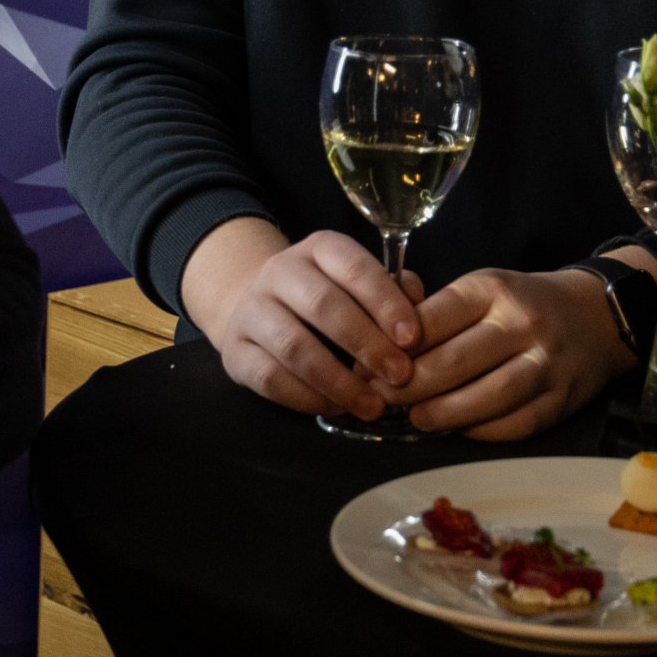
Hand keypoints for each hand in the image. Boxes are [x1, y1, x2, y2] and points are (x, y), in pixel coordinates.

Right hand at [179, 219, 427, 421]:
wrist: (255, 305)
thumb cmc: (326, 296)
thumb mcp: (358, 282)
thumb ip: (393, 292)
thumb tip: (422, 314)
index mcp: (320, 248)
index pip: (354, 267)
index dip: (385, 302)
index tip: (412, 338)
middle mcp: (280, 271)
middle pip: (323, 306)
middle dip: (366, 344)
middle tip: (400, 377)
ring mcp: (252, 310)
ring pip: (295, 347)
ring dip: (339, 382)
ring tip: (373, 406)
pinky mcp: (235, 350)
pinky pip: (271, 378)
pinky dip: (307, 398)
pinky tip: (336, 408)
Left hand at [395, 264, 642, 440]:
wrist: (596, 317)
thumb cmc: (523, 304)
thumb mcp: (483, 290)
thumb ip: (436, 314)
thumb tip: (377, 349)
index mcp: (494, 290)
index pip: (433, 319)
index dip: (395, 346)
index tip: (369, 363)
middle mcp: (522, 324)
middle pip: (454, 362)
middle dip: (409, 385)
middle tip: (382, 396)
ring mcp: (545, 364)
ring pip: (485, 398)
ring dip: (441, 413)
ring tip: (416, 417)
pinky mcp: (560, 401)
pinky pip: (513, 424)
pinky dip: (479, 430)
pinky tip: (457, 427)